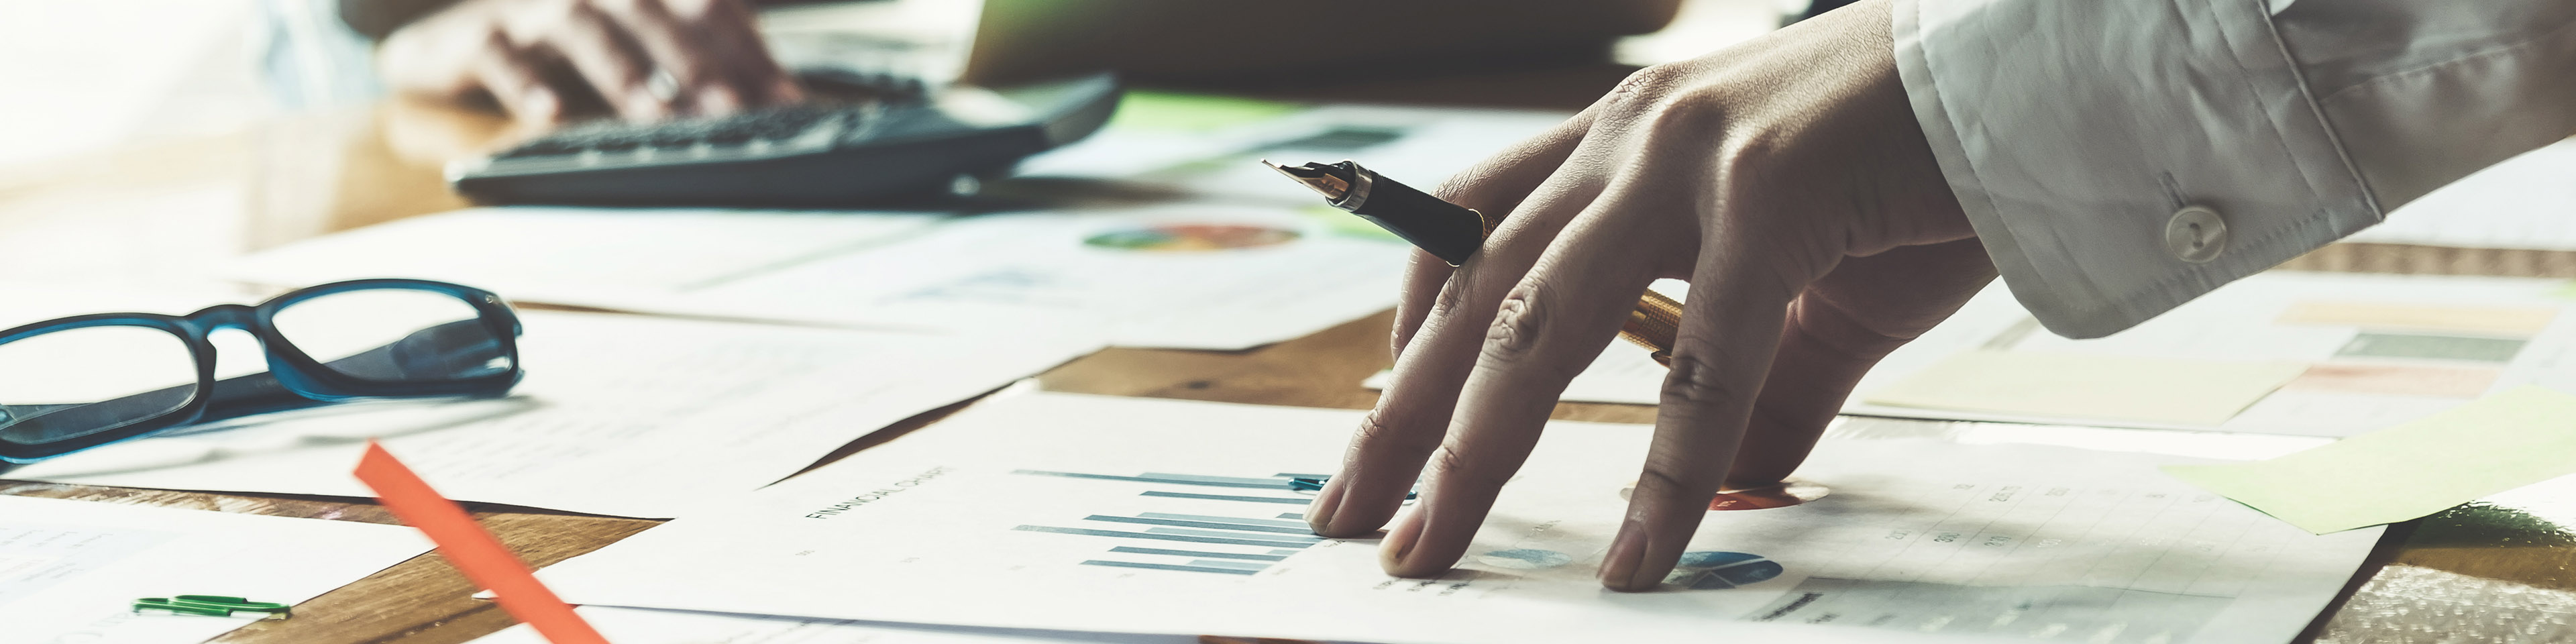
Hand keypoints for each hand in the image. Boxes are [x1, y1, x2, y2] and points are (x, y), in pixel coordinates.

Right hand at [376, 0, 803, 124]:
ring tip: (655, 115)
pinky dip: (525, 81)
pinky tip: (551, 114)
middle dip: (698, 64)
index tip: (788, 102)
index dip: (750, 52)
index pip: (709, 6)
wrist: (461, 43)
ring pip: (582, 26)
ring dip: (622, 71)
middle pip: (653, 13)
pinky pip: (497, 53)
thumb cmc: (573, 51)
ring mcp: (533, 8)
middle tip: (734, 113)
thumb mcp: (646, 50)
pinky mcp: (475, 37)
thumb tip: (790, 104)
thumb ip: (709, 64)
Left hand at [1303, 0, 1998, 590]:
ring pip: (1540, 324)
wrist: (2047, 68)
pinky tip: (1642, 554)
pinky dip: (1664, 474)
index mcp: (1629, 134)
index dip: (1410, 321)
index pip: (1471, 223)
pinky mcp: (1771, 198)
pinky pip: (1698, 365)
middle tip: (1347, 515)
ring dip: (1473, 449)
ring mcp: (1692, 159)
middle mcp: (1634, 133)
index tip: (1383, 410)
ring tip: (1431, 545)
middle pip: (1471, 289)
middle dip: (1400, 417)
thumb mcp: (1815, 280)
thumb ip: (1764, 380)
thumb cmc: (1929, 165)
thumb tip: (1732, 483)